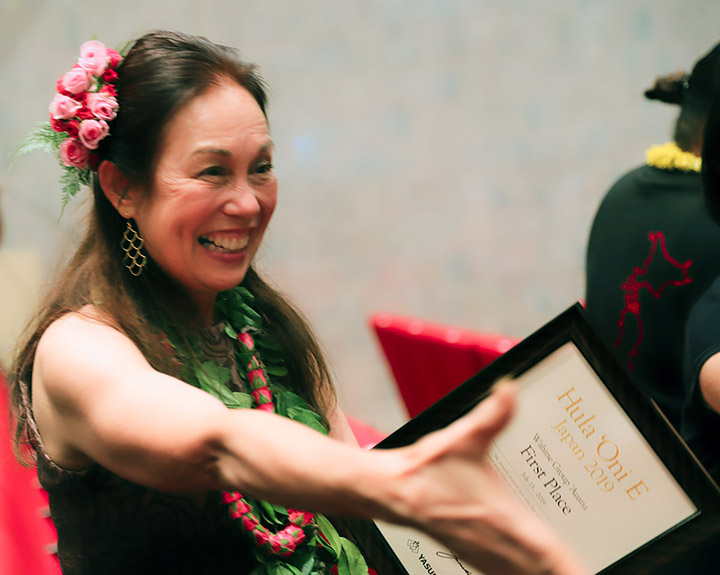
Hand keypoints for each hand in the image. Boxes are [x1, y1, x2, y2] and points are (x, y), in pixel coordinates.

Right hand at [393, 383, 588, 574]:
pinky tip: (533, 568)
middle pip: (543, 574)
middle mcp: (498, 545)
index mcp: (503, 520)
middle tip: (590, 570)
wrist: (396, 491)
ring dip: (547, 574)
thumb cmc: (429, 470)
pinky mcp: (475, 555)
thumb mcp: (464, 438)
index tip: (592, 572)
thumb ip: (493, 413)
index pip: (550, 556)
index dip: (573, 569)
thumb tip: (510, 387)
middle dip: (568, 573)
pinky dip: (527, 573)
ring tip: (572, 570)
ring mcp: (486, 555)